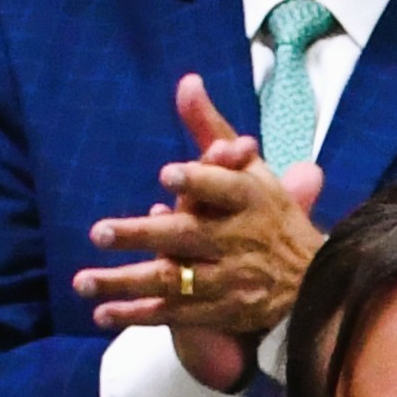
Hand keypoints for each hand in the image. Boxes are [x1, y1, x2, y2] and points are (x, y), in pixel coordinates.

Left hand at [79, 75, 327, 393]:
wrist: (313, 283)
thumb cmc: (268, 215)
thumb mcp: (250, 170)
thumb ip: (211, 130)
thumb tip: (186, 82)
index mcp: (248, 198)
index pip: (222, 188)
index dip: (197, 181)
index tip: (166, 174)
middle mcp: (238, 240)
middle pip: (187, 236)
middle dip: (144, 235)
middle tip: (99, 232)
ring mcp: (228, 279)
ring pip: (173, 280)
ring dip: (126, 282)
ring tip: (83, 281)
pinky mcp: (220, 311)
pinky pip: (174, 314)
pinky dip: (138, 314)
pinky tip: (101, 313)